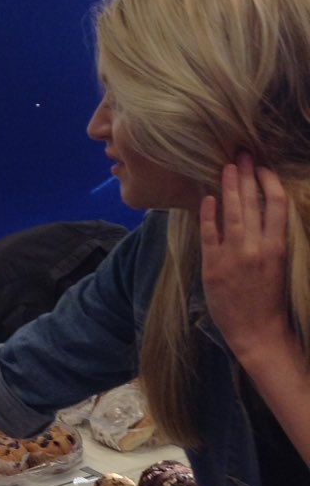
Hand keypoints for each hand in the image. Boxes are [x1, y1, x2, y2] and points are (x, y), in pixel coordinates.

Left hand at [200, 153, 291, 366]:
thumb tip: (262, 214)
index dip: (269, 183)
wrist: (258, 332)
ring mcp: (234, 255)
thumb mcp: (278, 266)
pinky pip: (210, 234)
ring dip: (230, 187)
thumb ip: (270, 240)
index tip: (263, 167)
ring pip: (232, 213)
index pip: (276, 206)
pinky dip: (209, 214)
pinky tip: (208, 197)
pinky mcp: (213, 265)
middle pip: (253, 203)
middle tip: (241, 153)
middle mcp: (257, 247)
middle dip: (247, 175)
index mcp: (278, 247)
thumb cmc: (269, 299)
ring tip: (227, 166)